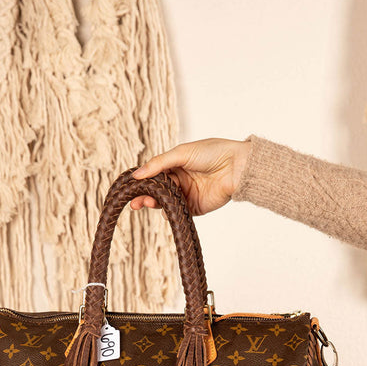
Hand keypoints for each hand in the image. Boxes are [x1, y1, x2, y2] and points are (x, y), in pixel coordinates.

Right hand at [131, 138, 250, 215]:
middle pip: (156, 190)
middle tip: (134, 201)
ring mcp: (186, 194)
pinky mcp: (194, 207)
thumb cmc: (212, 153)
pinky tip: (163, 209)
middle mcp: (179, 180)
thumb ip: (159, 164)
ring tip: (146, 202)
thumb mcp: (182, 153)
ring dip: (154, 203)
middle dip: (144, 195)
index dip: (141, 180)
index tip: (130, 186)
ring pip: (164, 202)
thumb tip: (137, 174)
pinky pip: (176, 212)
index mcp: (175, 164)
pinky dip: (168, 212)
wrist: (237, 167)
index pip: (153, 173)